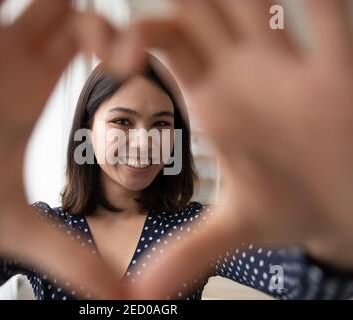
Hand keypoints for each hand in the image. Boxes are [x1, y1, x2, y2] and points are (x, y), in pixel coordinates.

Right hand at [0, 0, 122, 298]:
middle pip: (54, 2)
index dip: (112, 37)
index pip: (84, 39)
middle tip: (84, 25)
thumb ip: (73, 257)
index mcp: (31, 88)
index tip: (125, 56)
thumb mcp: (17, 227)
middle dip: (70, 4)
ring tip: (9, 3)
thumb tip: (125, 298)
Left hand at [112, 0, 352, 297]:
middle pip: (196, 8)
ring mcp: (292, 65)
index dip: (128, 37)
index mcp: (216, 99)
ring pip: (249, 0)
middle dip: (163, 3)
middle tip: (118, 9)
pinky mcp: (339, 70)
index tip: (89, 37)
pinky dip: (310, 4)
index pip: (163, 46)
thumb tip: (140, 295)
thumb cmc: (293, 205)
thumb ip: (186, 253)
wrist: (348, 206)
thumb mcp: (236, 227)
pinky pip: (323, 19)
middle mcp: (247, 73)